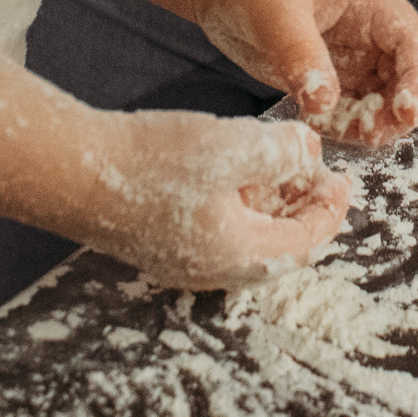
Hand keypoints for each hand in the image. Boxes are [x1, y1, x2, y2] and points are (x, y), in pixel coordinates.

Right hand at [72, 109, 350, 289]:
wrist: (74, 173)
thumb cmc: (154, 163)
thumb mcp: (234, 146)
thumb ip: (282, 152)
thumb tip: (309, 152)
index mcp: (241, 255)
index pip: (306, 242)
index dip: (331, 209)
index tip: (343, 178)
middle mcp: (214, 270)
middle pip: (279, 248)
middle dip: (302, 209)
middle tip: (314, 173)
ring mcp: (183, 261)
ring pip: (247, 240)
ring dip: (270, 205)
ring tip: (279, 165)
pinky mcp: (160, 244)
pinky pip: (217, 232)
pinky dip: (239, 206)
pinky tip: (233, 171)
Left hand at [195, 0, 417, 147]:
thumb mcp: (276, 9)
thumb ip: (301, 54)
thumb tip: (325, 102)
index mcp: (369, 2)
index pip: (411, 41)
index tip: (408, 110)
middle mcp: (366, 32)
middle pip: (403, 77)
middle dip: (397, 109)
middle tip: (375, 135)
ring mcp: (346, 57)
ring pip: (378, 98)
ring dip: (371, 122)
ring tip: (349, 136)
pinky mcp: (323, 78)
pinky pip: (346, 109)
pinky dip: (342, 125)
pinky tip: (321, 129)